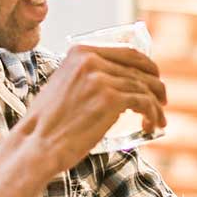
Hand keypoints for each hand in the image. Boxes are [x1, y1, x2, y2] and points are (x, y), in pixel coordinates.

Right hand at [18, 44, 167, 172]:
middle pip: (140, 69)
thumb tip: (122, 79)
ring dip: (156, 105)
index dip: (147, 66)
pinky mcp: (110, 99)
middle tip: (161, 101)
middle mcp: (91, 60)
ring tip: (158, 120)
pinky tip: (151, 126)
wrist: (36, 145)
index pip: (128, 52)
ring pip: (145, 87)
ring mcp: (101, 79)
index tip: (154, 79)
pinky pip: (145, 102)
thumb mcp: (65, 85)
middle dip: (155, 85)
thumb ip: (89, 75)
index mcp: (80, 52)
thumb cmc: (49, 123)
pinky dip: (154, 114)